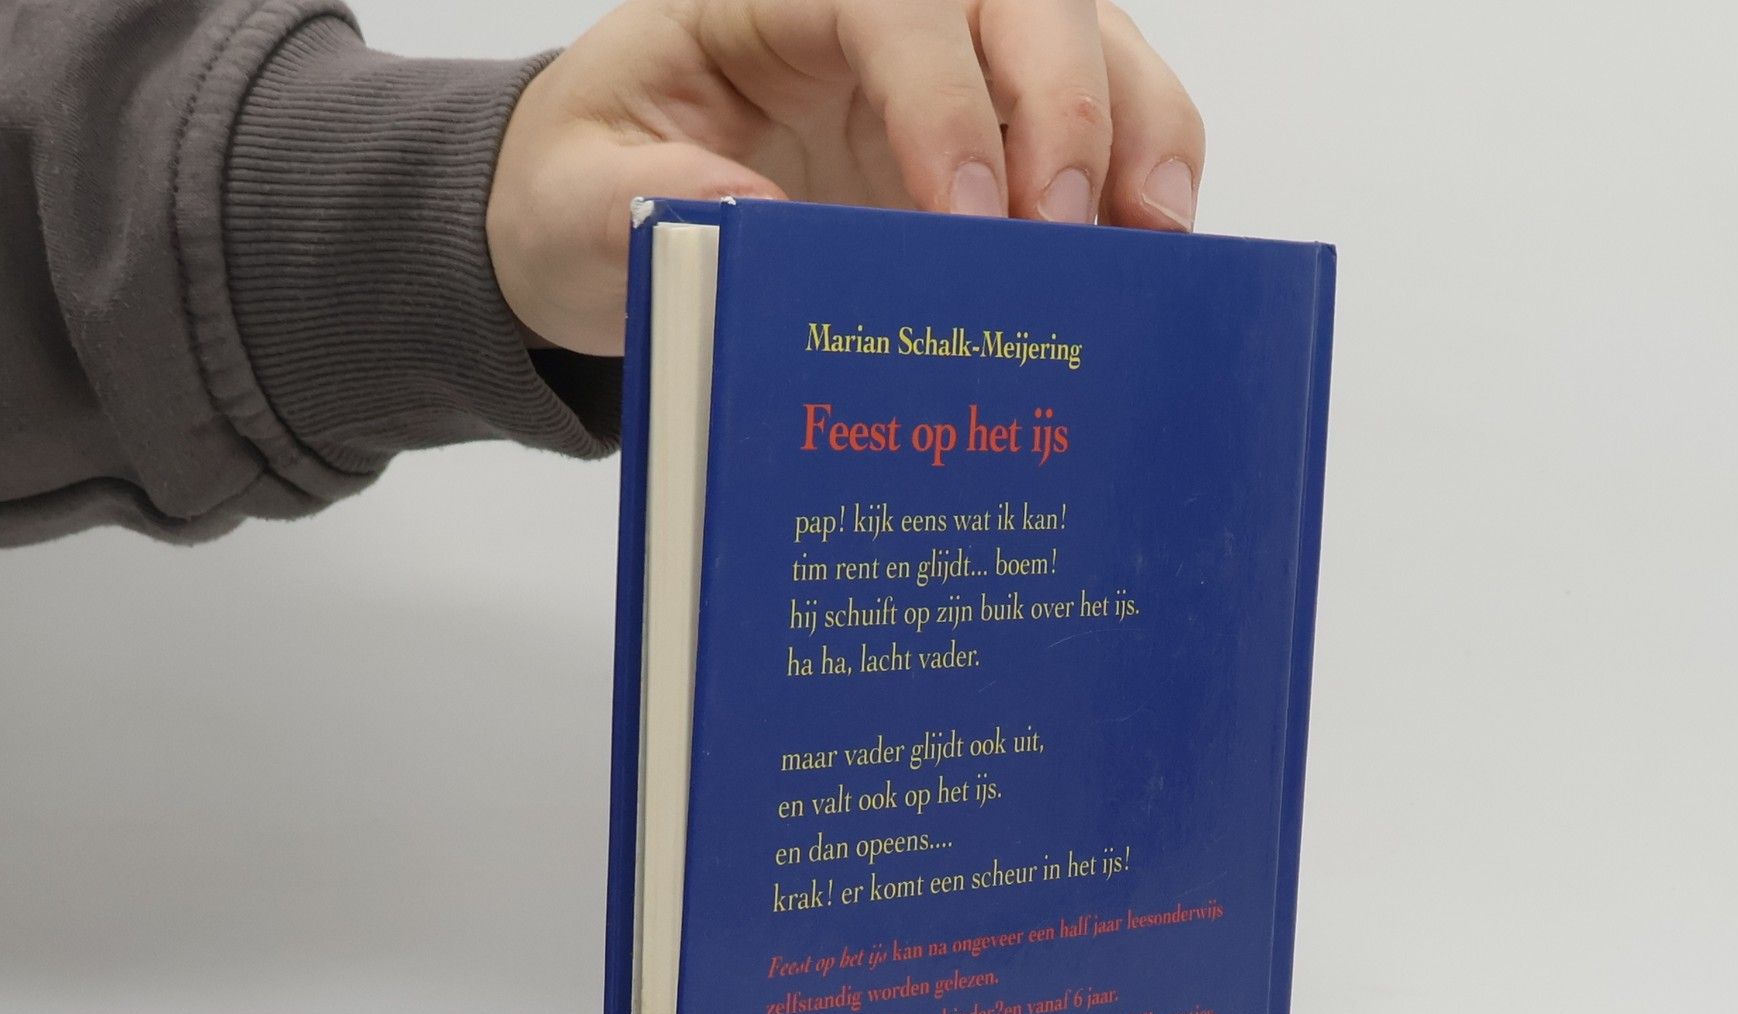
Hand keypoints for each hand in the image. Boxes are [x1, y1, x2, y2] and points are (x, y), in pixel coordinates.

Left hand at [486, 0, 1203, 354]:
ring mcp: (957, 66)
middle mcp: (887, 10)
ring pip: (1090, 42)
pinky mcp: (999, 132)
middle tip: (1066, 238)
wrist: (609, 216)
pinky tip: (1148, 256)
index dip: (946, 97)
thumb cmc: (595, 185)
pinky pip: (1104, 121)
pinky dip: (1143, 176)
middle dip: (1066, 109)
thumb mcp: (579, 200)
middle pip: (1023, 0)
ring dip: (1136, 134)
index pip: (895, 3)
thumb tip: (764, 227)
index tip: (968, 213)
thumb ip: (653, 204)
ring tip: (1151, 243)